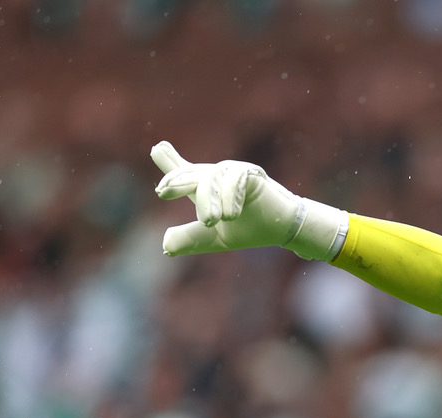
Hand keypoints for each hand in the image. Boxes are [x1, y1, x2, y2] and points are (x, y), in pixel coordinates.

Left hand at [150, 141, 347, 260]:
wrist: (283, 229)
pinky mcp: (250, 173)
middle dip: (176, 181)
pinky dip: (229, 198)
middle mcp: (218, 176)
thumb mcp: (215, 238)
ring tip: (209, 222)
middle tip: (162, 192)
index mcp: (208, 189)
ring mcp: (233, 172)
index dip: (170, 163)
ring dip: (207, 200)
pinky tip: (231, 215)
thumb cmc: (253, 230)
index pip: (186, 173)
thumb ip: (190, 238)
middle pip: (191, 174)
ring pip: (210, 179)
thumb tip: (164, 245)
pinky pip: (233, 179)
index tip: (157, 149)